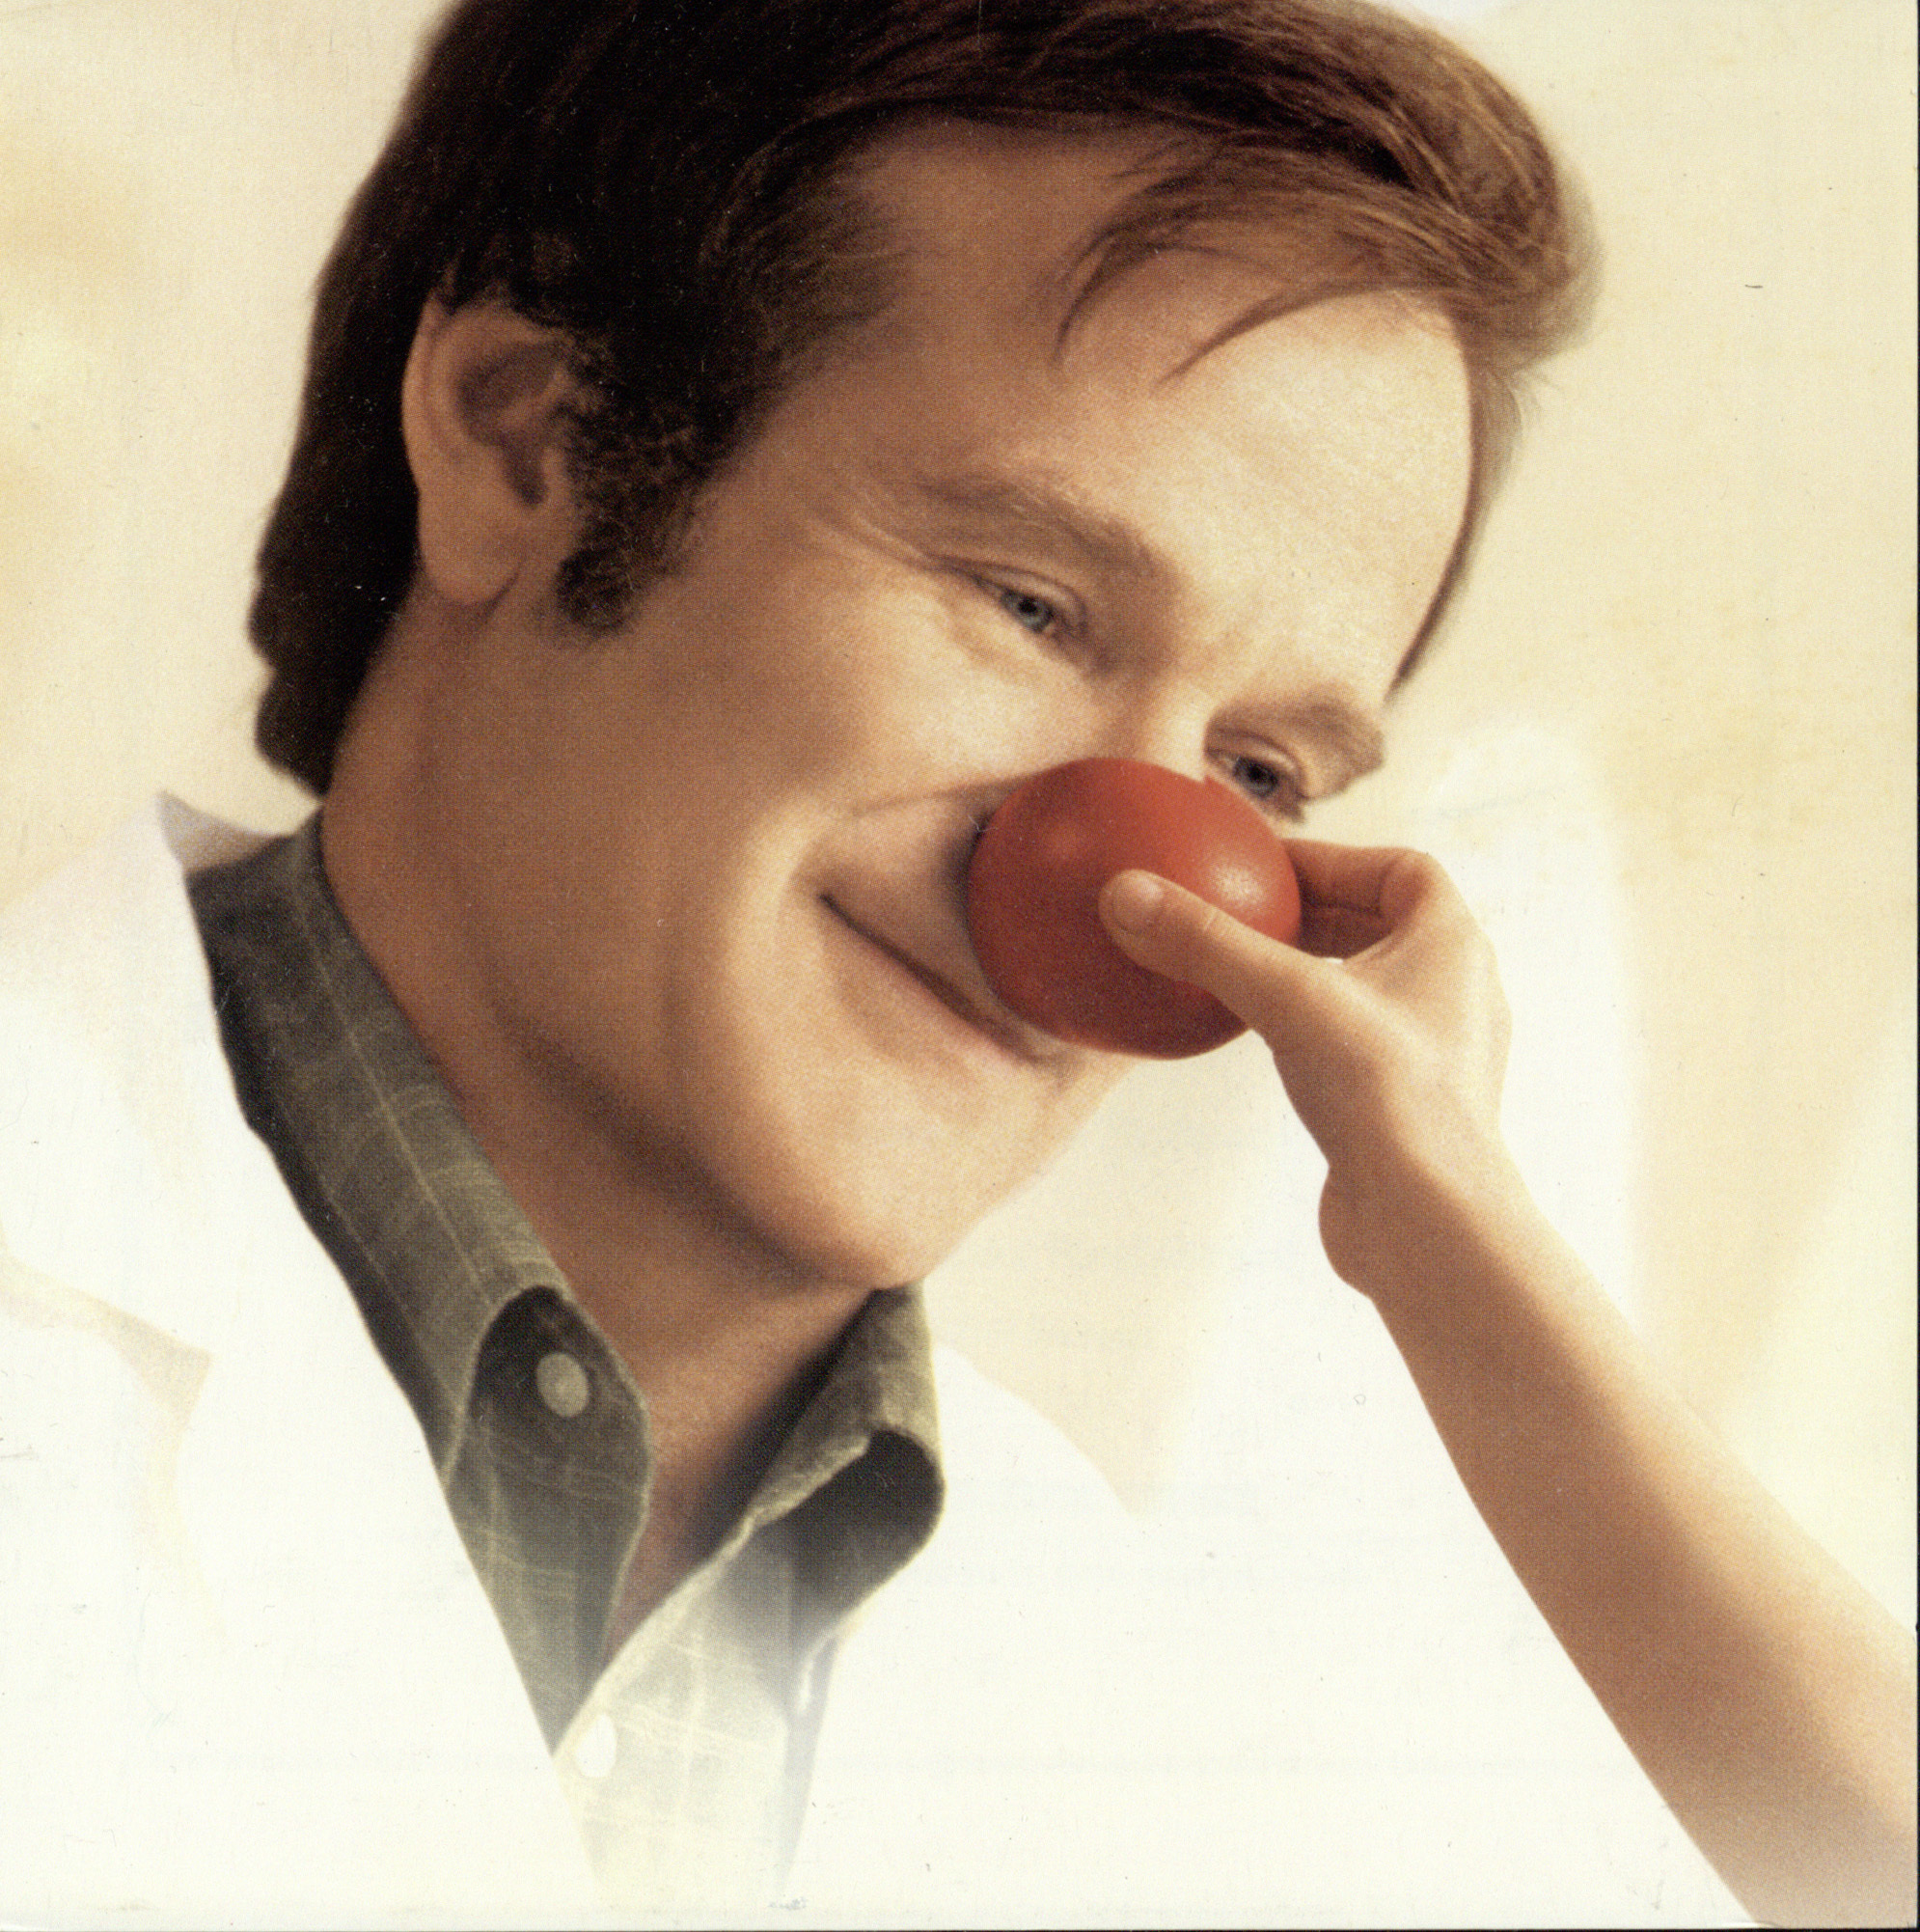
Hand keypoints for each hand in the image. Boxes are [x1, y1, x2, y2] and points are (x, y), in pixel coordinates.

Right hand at [1100, 841, 1518, 1296]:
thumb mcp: (1287, 1000)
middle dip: (1314, 915)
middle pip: (1383, 927)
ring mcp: (1436, 1056)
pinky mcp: (1406, 1108)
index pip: (1402, 871)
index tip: (1268, 868)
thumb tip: (1125, 892)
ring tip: (1243, 973)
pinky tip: (1257, 1045)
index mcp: (1453, 946)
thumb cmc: (1385, 1097)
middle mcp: (1457, 994)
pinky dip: (1308, 1030)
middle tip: (1244, 914)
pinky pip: (1355, 1046)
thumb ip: (1207, 943)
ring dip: (1310, 973)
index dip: (1335, 860)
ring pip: (1368, 989)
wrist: (1427, 1225)